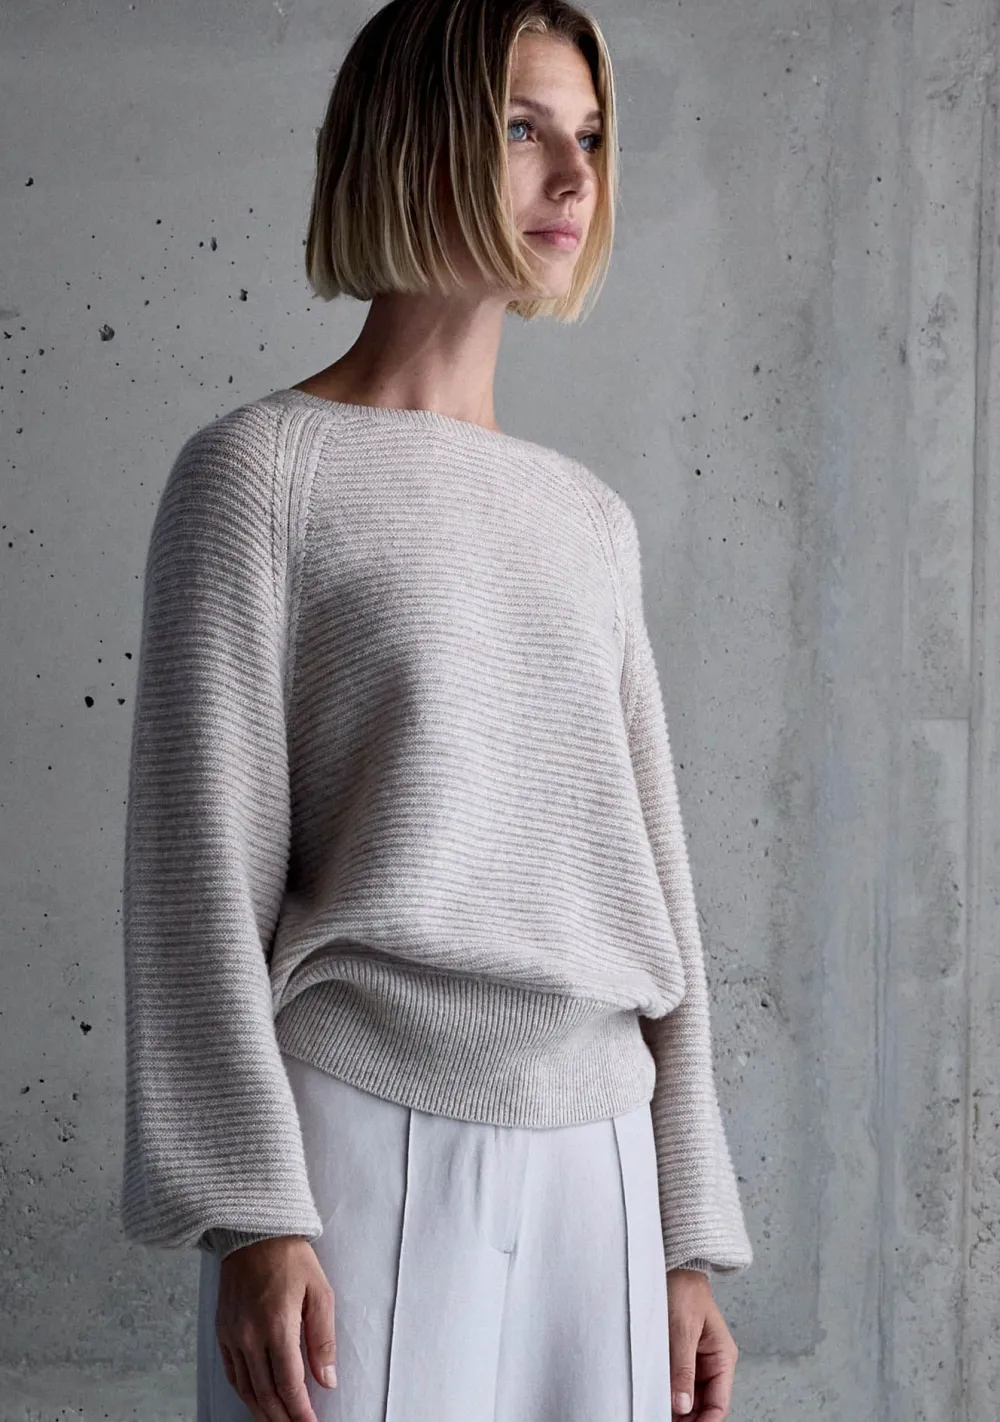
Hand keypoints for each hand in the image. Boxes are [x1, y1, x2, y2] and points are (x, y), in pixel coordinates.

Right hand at [215, 1234, 337, 1421]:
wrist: (254, 1231)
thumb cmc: (291, 1257)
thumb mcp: (319, 1292)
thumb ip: (323, 1339)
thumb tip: (327, 1379)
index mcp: (277, 1325)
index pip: (289, 1384)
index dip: (300, 1411)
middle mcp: (250, 1335)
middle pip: (265, 1393)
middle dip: (283, 1418)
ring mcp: (232, 1334)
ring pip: (246, 1389)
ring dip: (262, 1411)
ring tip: (279, 1421)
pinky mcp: (222, 1330)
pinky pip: (232, 1373)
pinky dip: (244, 1392)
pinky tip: (256, 1399)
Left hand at [667, 1268, 739, 1420]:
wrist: (674, 1265)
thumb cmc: (683, 1289)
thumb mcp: (682, 1329)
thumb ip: (682, 1368)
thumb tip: (682, 1405)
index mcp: (722, 1357)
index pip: (718, 1404)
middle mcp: (712, 1363)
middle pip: (703, 1405)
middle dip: (687, 1418)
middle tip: (660, 1419)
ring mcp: (696, 1361)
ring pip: (689, 1398)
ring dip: (675, 1408)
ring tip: (655, 1412)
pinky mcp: (681, 1356)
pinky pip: (677, 1383)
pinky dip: (668, 1394)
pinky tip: (655, 1399)